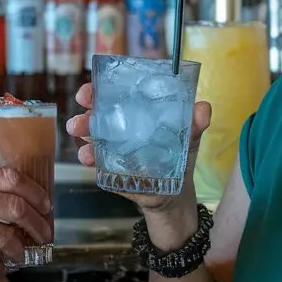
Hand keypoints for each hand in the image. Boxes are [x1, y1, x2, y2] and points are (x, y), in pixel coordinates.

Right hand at [0, 165, 51, 277]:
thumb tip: (0, 193)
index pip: (12, 178)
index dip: (36, 193)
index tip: (46, 205)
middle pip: (17, 208)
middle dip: (39, 225)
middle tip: (45, 236)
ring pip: (7, 238)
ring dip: (21, 250)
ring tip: (22, 256)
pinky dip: (0, 267)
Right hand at [65, 83, 211, 211]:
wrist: (175, 192)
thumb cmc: (180, 155)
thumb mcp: (190, 136)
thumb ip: (195, 123)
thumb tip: (203, 108)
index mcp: (135, 111)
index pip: (114, 94)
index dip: (100, 88)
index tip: (92, 88)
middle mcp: (119, 126)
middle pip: (96, 111)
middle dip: (86, 107)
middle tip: (83, 105)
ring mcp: (110, 147)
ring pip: (90, 135)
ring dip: (82, 131)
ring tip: (78, 130)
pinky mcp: (108, 168)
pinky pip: (94, 161)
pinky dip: (89, 156)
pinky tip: (88, 156)